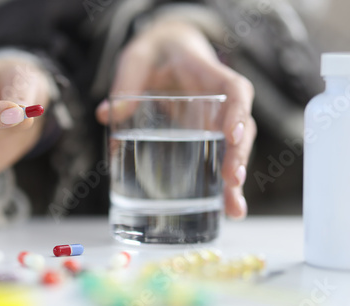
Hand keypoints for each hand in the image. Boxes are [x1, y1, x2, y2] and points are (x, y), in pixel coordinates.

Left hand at [96, 21, 255, 218]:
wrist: (167, 51)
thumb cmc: (156, 52)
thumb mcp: (137, 57)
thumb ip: (126, 81)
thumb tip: (106, 116)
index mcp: (209, 73)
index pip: (234, 90)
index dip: (238, 113)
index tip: (233, 135)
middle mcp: (220, 100)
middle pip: (242, 127)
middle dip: (239, 156)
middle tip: (233, 181)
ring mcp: (217, 120)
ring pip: (235, 149)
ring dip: (235, 180)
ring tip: (234, 209)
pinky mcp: (207, 135)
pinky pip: (220, 158)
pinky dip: (222, 184)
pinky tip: (223, 208)